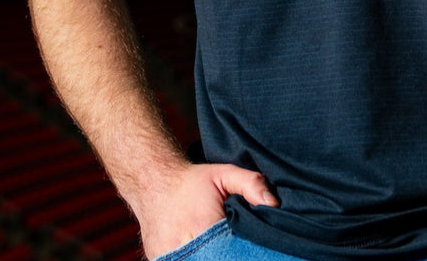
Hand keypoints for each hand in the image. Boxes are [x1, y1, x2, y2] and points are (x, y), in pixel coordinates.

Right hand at [137, 162, 278, 260]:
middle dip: (228, 255)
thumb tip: (274, 204)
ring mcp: (169, 257)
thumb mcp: (224, 174)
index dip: (242, 252)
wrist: (152, 182)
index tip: (247, 247)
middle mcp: (184, 247)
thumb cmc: (193, 181)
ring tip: (218, 248)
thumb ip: (251, 184)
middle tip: (232, 246)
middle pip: (215, 259)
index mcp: (204, 227)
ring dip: (209, 257)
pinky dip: (194, 258)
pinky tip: (203, 251)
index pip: (232, 252)